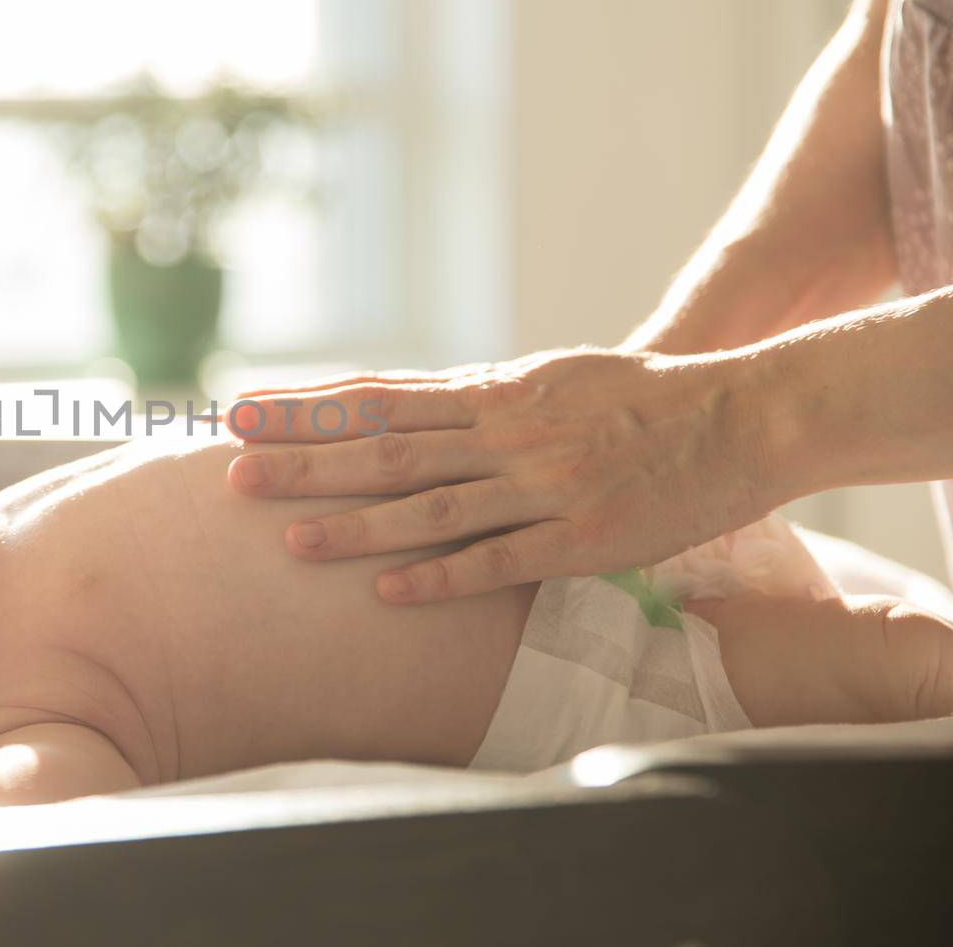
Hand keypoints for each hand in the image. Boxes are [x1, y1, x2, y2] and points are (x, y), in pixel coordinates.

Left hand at [226, 348, 775, 602]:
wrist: (739, 417)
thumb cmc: (638, 398)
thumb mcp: (549, 376)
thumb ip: (479, 395)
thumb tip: (410, 403)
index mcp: (493, 392)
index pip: (379, 398)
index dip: (306, 405)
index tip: (241, 408)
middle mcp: (506, 432)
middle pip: (386, 448)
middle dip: (304, 459)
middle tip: (230, 469)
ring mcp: (543, 485)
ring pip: (432, 506)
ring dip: (356, 524)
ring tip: (287, 538)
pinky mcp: (583, 538)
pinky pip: (501, 561)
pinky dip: (443, 577)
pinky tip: (388, 593)